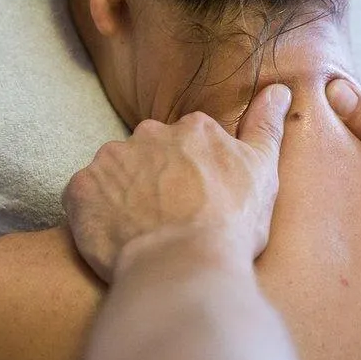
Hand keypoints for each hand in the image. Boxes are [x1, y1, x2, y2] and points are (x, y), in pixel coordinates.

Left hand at [64, 84, 292, 282]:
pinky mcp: (80, 189)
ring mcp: (111, 159)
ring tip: (142, 232)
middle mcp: (149, 133)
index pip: (186, 143)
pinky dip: (94, 215)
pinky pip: (83, 198)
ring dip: (123, 195)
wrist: (183, 269)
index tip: (197, 202)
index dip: (191, 175)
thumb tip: (279, 90)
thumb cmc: (231, 228)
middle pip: (147, 153)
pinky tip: (115, 239)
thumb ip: (266, 127)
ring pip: (114, 173)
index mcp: (193, 128)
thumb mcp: (262, 173)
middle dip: (154, 180)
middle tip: (168, 218)